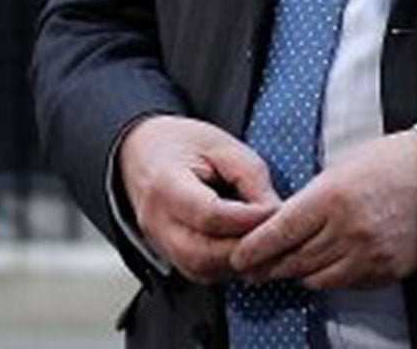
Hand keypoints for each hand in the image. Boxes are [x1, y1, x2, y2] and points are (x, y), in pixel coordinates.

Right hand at [117, 115, 278, 283]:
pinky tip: (248, 249)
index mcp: (165, 185)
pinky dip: (227, 265)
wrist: (140, 152)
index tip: (276, 210)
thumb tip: (274, 212)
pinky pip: (200, 272)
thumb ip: (250, 176)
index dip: (247, 218)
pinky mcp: (168, 255)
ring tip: (265, 243)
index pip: (208, 215)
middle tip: (276, 235)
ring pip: (201, 270)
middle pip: (202, 254)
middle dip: (245, 249)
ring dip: (238, 262)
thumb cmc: (182, 143)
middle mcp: (157, 222)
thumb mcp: (222, 144)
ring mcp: (159, 243)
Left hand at [230, 130, 416, 290]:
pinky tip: (322, 267)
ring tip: (285, 267)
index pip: (279, 232)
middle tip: (252, 268)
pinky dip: (327, 277)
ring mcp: (367, 254)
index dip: (253, 248)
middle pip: (292, 260)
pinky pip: (343, 283)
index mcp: (332, 196)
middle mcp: (347, 229)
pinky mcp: (384, 270)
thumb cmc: (395, 161)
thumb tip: (285, 221)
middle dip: (268, 266)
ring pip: (314, 277)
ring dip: (296, 273)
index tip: (238, 256)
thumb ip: (314, 196)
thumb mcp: (345, 166)